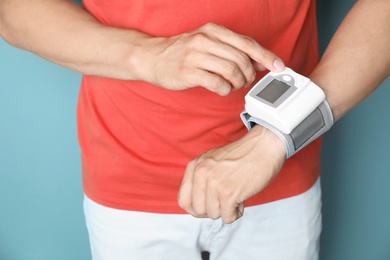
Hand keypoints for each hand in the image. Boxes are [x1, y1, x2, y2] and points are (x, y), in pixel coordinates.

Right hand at [135, 23, 284, 94]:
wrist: (152, 57)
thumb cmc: (182, 52)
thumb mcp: (208, 43)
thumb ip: (233, 50)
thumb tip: (260, 62)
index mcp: (213, 31)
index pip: (247, 43)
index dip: (266, 56)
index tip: (278, 66)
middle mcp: (205, 40)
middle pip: (241, 59)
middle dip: (249, 74)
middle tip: (245, 81)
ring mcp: (196, 56)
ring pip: (232, 71)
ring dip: (238, 83)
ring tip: (233, 85)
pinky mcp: (189, 72)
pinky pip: (217, 83)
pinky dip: (225, 90)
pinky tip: (222, 89)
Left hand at [178, 125, 285, 223]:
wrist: (263, 146)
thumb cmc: (241, 154)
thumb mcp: (211, 161)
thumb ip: (200, 179)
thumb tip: (196, 206)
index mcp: (194, 166)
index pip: (183, 200)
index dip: (195, 208)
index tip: (207, 205)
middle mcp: (201, 174)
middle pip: (197, 210)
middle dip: (212, 210)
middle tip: (224, 201)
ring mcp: (214, 184)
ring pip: (213, 215)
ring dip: (226, 210)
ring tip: (235, 196)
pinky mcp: (228, 193)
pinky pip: (227, 218)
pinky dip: (236, 213)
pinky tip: (241, 200)